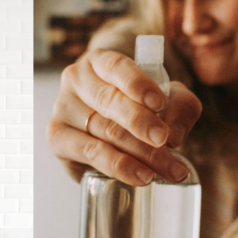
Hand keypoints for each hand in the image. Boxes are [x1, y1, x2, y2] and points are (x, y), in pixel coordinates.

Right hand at [47, 48, 201, 185]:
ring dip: (141, 153)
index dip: (137, 84)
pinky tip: (141, 176)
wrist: (105, 131)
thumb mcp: (167, 99)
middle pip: (109, 101)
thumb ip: (180, 107)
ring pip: (104, 131)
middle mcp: (76, 80)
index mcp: (100, 61)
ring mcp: (62, 108)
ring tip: (169, 169)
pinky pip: (90, 152)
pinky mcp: (57, 137)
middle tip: (165, 140)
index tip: (159, 103)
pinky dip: (118, 166)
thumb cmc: (137, 107)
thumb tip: (175, 135)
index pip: (116, 67)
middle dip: (141, 123)